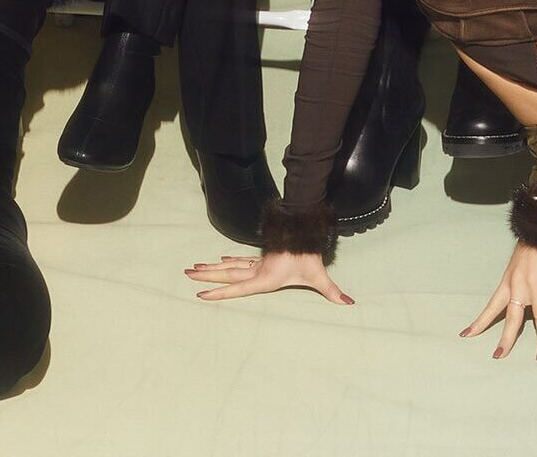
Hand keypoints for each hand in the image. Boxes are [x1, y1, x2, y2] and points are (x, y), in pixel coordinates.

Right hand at [185, 250, 352, 305]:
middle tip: (187, 274)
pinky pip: (241, 261)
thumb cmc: (309, 255)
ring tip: (195, 268)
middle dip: (207, 275)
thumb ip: (332, 292)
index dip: (220, 291)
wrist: (305, 231)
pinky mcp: (262, 259)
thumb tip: (349, 304)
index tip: (201, 293)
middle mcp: (257, 271)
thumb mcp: (319, 276)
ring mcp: (258, 264)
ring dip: (213, 268)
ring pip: (231, 266)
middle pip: (227, 273)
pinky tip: (221, 261)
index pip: (238, 287)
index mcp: (265, 278)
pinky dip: (229, 262)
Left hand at [460, 241, 536, 359]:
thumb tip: (514, 306)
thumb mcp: (513, 269)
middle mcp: (519, 286)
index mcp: (507, 284)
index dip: (479, 323)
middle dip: (506, 339)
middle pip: (512, 318)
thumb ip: (514, 288)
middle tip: (499, 356)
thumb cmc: (527, 251)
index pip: (490, 307)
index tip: (466, 335)